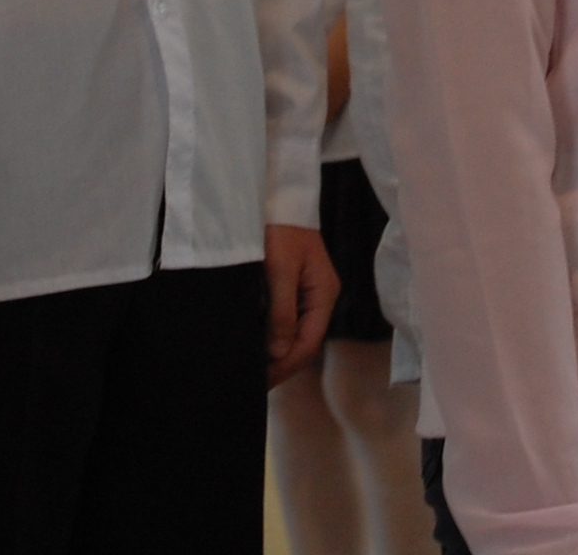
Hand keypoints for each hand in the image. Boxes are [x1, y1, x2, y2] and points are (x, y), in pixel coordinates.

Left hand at [265, 224, 337, 386]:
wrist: (278, 195)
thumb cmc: (279, 229)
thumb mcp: (279, 270)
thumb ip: (282, 312)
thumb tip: (280, 353)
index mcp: (323, 293)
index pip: (309, 341)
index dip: (286, 364)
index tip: (262, 381)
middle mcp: (320, 296)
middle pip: (304, 340)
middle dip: (282, 363)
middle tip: (253, 382)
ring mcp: (308, 290)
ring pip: (295, 331)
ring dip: (277, 352)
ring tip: (254, 369)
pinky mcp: (293, 284)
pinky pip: (287, 318)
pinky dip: (273, 334)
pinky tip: (257, 344)